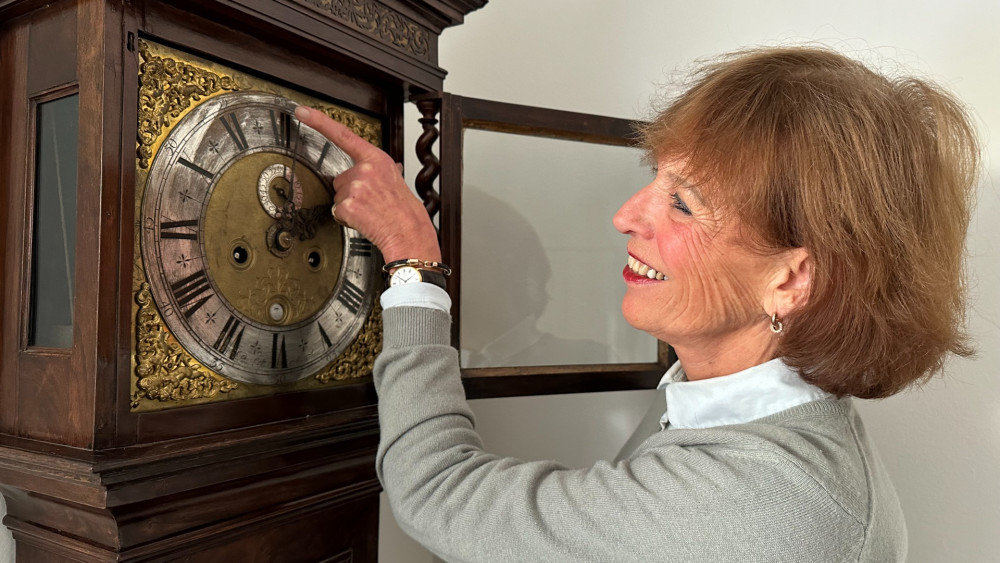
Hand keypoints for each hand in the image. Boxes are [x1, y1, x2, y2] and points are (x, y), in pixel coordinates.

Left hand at [293, 106, 441, 264]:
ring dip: (350, 206)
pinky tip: (365, 220)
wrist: (409, 231)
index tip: (302, 112)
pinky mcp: (348, 205)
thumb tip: (375, 169)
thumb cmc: (404, 209)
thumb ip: (379, 170)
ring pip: (338, 197)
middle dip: (350, 192)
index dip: (319, 122)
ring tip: (371, 211)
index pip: (343, 135)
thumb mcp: (396, 179)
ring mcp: (355, 187)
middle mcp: (364, 169)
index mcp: (376, 158)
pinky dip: (348, 219)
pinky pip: (337, 212)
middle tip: (371, 202)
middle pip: (339, 178)